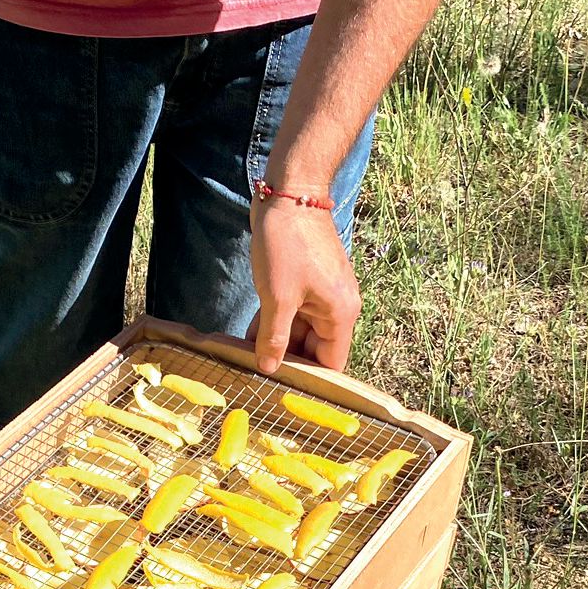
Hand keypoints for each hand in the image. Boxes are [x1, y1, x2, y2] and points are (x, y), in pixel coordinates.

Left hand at [247, 197, 360, 373]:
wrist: (288, 193)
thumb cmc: (288, 244)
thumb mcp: (278, 298)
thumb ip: (274, 338)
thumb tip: (269, 369)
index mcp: (340, 314)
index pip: (331, 364)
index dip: (310, 381)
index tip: (284, 395)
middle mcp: (335, 308)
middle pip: (313, 350)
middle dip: (286, 363)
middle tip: (256, 382)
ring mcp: (318, 295)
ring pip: (297, 333)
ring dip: (274, 345)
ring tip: (246, 364)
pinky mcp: (302, 284)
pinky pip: (289, 314)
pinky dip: (271, 325)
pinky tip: (246, 341)